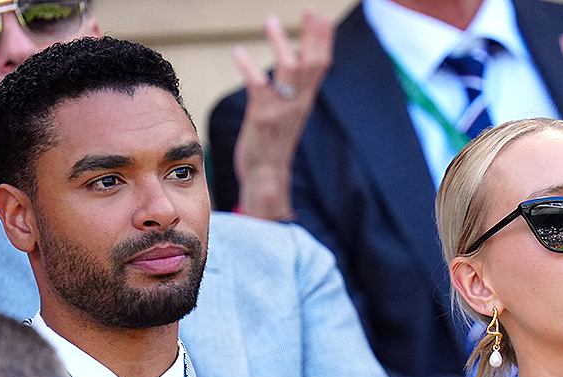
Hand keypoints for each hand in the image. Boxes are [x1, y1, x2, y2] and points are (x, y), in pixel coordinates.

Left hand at [232, 11, 333, 220]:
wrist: (266, 175)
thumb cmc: (273, 144)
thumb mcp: (288, 113)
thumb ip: (293, 91)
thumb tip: (294, 67)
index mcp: (304, 101)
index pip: (320, 67)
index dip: (323, 42)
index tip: (324, 19)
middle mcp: (297, 103)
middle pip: (312, 65)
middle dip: (312, 37)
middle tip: (310, 11)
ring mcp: (280, 110)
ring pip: (288, 71)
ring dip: (280, 44)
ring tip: (270, 20)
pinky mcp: (262, 117)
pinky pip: (258, 86)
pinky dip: (248, 66)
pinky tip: (239, 51)